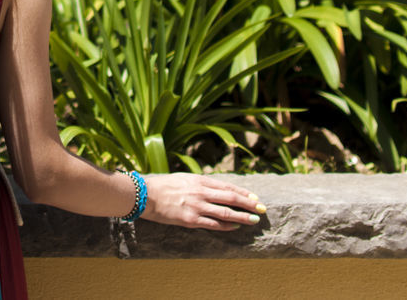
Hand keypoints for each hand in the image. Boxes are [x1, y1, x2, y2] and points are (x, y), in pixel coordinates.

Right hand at [140, 173, 264, 230]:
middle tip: (262, 208)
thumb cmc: (161, 185)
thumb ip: (199, 183)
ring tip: (254, 220)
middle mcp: (201, 192)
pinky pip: (214, 224)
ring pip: (226, 213)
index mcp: (199, 180)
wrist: (144, 195)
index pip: (227, 187)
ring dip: (243, 217)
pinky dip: (227, 226)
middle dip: (249, 204)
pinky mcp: (191, 220)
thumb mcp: (183, 178)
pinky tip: (235, 227)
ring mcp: (197, 207)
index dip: (243, 192)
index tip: (255, 197)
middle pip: (231, 199)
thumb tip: (214, 188)